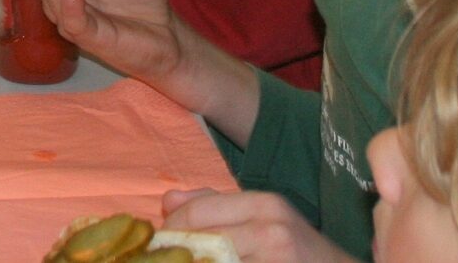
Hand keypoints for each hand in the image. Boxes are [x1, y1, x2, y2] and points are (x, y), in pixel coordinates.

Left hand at [158, 189, 357, 262]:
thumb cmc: (296, 247)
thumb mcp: (263, 216)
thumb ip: (214, 205)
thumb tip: (168, 201)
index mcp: (264, 204)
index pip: (199, 212)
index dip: (172, 229)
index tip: (161, 242)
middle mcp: (271, 230)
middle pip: (202, 241)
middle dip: (179, 252)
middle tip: (167, 257)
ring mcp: (274, 260)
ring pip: (213, 262)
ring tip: (186, 262)